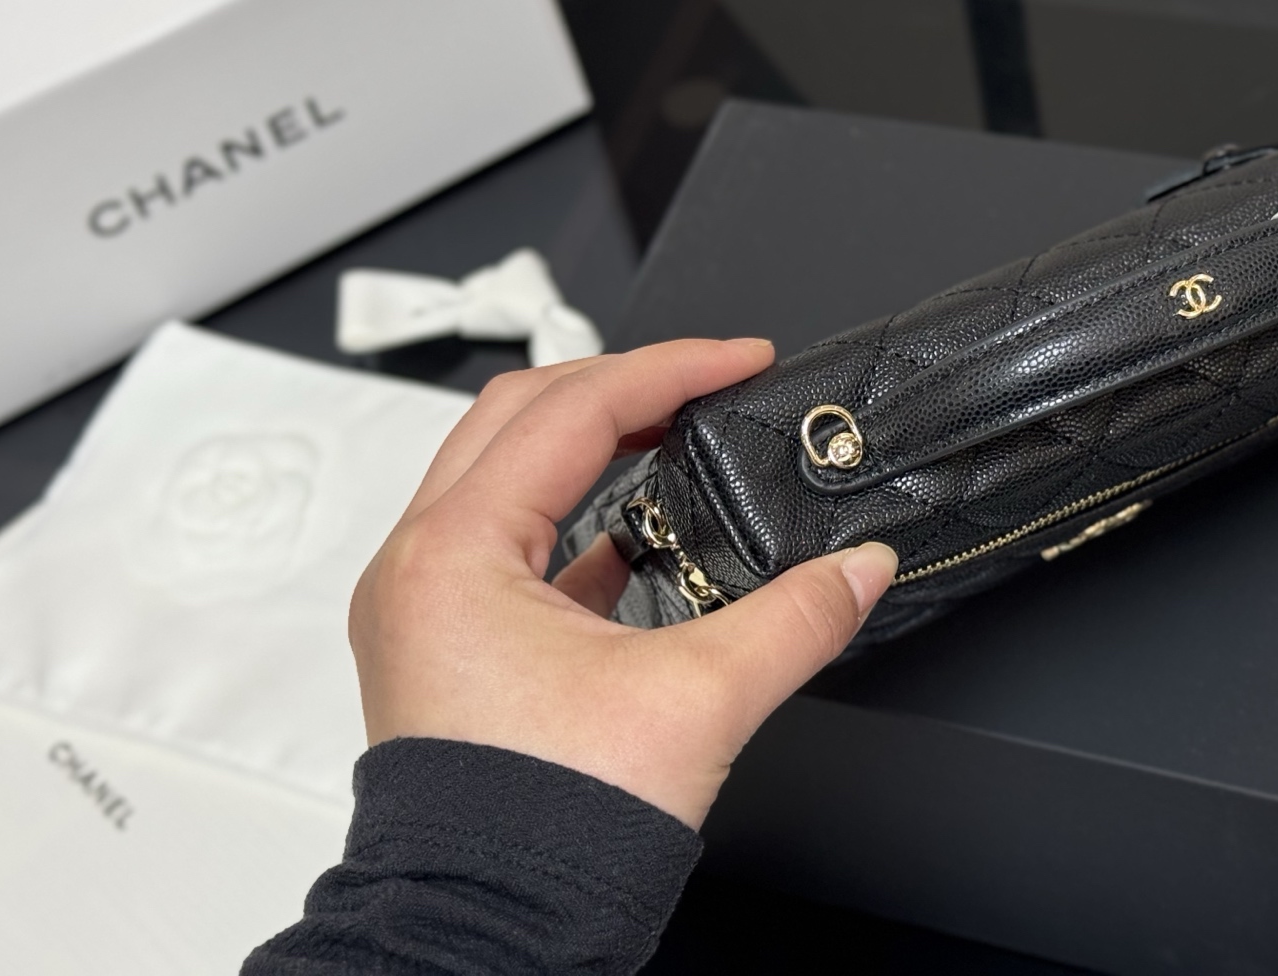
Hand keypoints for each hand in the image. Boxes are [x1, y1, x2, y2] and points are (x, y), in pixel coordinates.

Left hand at [349, 338, 897, 828]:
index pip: (573, 408)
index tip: (740, 360)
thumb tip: (858, 571)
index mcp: (456, 554)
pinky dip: (573, 521)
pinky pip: (506, 545)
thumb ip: (795, 620)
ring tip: (674, 439)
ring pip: (504, 475)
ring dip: (591, 447)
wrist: (484, 941)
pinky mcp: (444, 651)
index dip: (672, 368)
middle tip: (705, 380)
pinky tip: (636, 539)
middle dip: (622, 386)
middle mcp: (420, 569)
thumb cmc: (541, 836)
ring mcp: (422, 610)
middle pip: (521, 417)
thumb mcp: (698, 703)